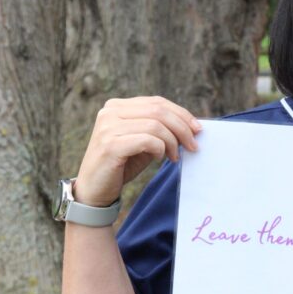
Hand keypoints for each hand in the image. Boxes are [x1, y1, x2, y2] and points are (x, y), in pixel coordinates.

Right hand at [74, 96, 201, 206]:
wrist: (94, 191)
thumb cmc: (122, 165)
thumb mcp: (143, 141)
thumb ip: (160, 129)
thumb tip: (192, 125)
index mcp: (117, 106)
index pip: (157, 102)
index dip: (181, 114)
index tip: (197, 129)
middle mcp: (110, 112)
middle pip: (158, 111)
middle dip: (182, 128)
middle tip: (193, 145)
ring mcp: (108, 127)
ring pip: (155, 125)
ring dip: (172, 142)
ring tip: (174, 156)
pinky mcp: (110, 145)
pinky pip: (147, 140)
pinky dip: (159, 149)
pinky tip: (159, 158)